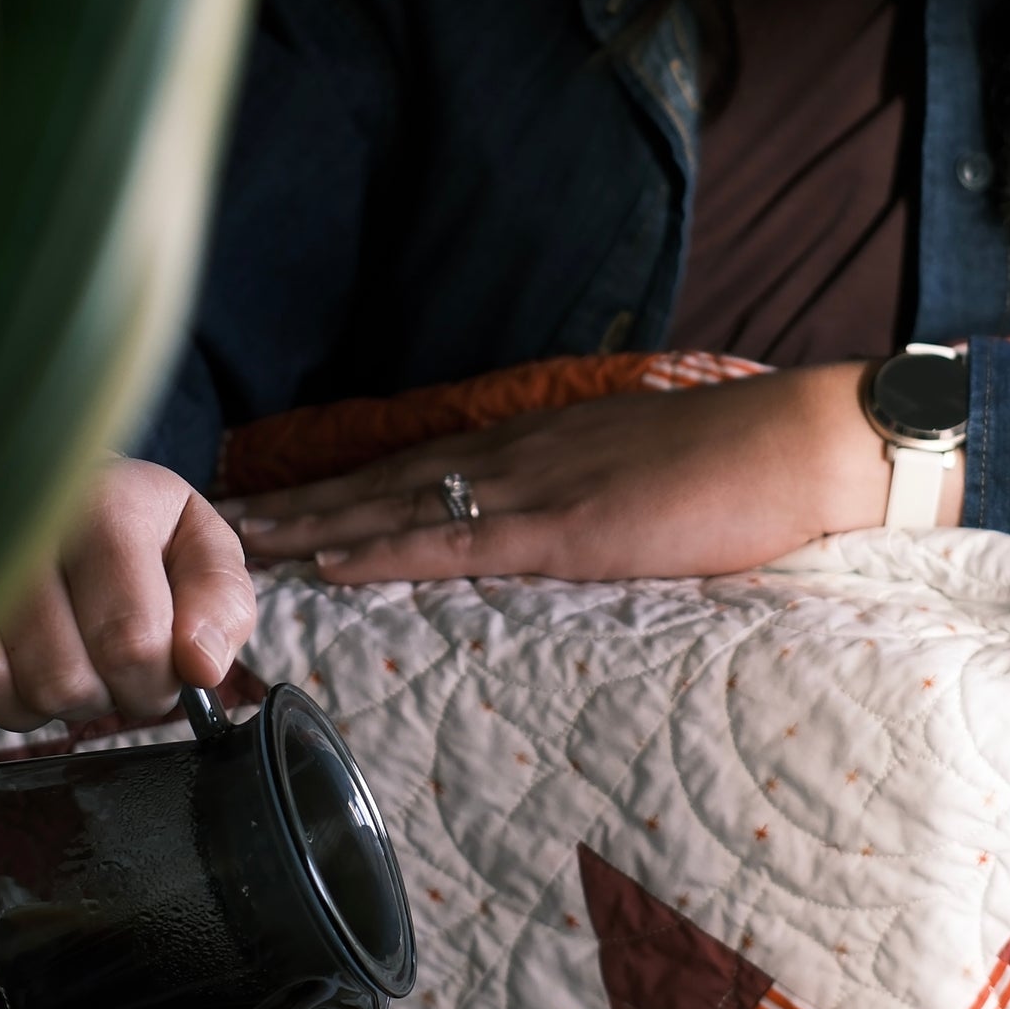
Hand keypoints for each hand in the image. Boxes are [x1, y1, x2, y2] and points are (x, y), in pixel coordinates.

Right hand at [0, 459, 255, 736]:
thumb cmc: (125, 523)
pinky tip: (3, 670)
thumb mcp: (196, 543)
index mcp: (103, 503)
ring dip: (35, 705)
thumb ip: (222, 602)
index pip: (132, 644)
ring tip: (52, 662)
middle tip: (101, 665)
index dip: (152, 684)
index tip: (155, 668)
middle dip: (96, 697)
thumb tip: (201, 668)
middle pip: (60, 679)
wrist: (33, 477)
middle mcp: (16, 523)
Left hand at [222, 365, 953, 583]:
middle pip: (374, 481)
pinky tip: (326, 564)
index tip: (266, 509)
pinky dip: (381, 550)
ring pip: (391, 506)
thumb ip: (584, 511)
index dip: (333, 493)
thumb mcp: (640, 484)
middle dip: (290, 508)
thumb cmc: (741, 472)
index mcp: (533, 449)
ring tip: (233, 546)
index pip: (410, 471)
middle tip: (206, 525)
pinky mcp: (563, 527)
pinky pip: (454, 540)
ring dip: (307, 529)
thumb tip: (547, 546)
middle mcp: (513, 457)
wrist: (803, 444)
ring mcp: (533, 488)